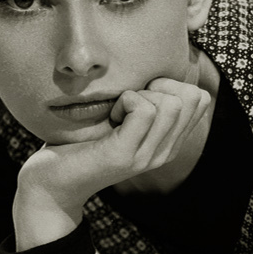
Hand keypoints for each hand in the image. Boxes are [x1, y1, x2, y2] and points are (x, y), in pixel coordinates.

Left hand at [13, 78, 211, 250]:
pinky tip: (110, 114)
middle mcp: (164, 152)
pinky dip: (125, 101)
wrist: (51, 184)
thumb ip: (145, 104)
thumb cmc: (80, 143)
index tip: (142, 95)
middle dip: (158, 87)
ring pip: (171, 104)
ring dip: (140, 95)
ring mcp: (146, 156)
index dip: (172, 84)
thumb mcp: (121, 120)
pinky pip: (144, 110)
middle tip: (128, 102)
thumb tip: (158, 69)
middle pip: (191, 97)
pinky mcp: (124, 155)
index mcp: (168, 143)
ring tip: (117, 111)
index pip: (200, 99)